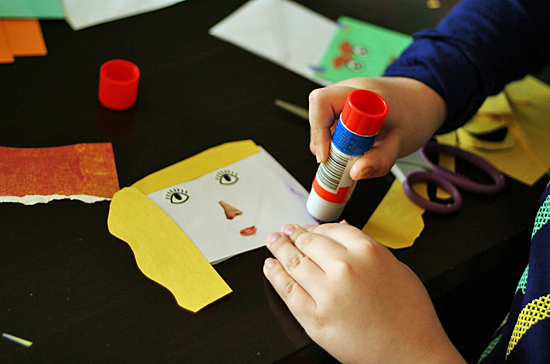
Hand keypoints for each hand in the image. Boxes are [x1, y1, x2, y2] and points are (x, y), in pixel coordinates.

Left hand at [263, 223, 464, 363]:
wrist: (413, 355)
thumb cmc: (410, 316)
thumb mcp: (397, 268)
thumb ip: (367, 248)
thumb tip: (343, 230)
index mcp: (368, 251)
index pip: (330, 229)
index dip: (314, 227)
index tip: (306, 228)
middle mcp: (344, 268)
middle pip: (308, 242)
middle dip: (293, 235)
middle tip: (285, 233)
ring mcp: (327, 293)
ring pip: (293, 262)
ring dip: (279, 249)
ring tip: (273, 243)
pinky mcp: (314, 318)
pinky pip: (288, 290)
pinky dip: (275, 275)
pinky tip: (271, 267)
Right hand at [308, 77, 446, 179]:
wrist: (423, 100)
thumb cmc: (414, 115)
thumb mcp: (400, 143)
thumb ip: (379, 161)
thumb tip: (355, 173)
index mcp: (363, 93)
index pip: (323, 103)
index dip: (319, 131)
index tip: (327, 156)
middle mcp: (349, 90)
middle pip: (318, 113)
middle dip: (322, 141)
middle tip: (338, 162)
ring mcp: (344, 97)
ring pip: (321, 120)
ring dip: (328, 142)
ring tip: (348, 157)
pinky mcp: (343, 106)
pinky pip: (329, 122)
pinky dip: (334, 140)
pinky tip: (349, 149)